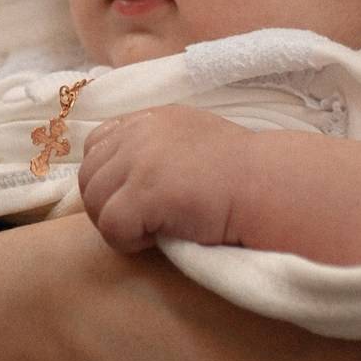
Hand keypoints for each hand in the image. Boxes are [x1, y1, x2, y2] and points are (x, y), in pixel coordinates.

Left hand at [77, 105, 250, 251]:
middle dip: (110, 206)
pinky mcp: (144, 192)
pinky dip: (131, 242)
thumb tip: (122, 178)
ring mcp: (140, 160)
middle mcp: (140, 132)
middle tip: (146, 222)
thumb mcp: (192, 142)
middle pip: (89, 178)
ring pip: (94, 203)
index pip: (96, 146)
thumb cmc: (240, 177)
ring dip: (120, 224)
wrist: (271, 188)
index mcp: (150, 119)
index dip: (110, 178)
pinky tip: (163, 236)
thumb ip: (155, 149)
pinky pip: (111, 228)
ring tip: (157, 228)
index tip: (138, 197)